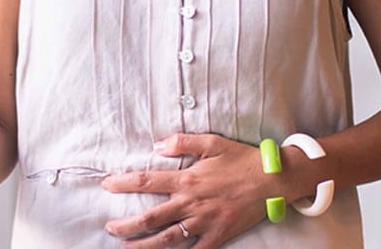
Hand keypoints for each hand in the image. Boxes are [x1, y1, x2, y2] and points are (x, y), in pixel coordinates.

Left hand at [100, 134, 299, 247]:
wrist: (274, 181)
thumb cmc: (243, 160)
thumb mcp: (213, 142)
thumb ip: (183, 142)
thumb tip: (157, 145)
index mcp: (187, 179)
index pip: (146, 181)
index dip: (123, 183)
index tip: (107, 184)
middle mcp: (191, 203)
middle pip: (150, 218)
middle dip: (126, 225)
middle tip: (110, 227)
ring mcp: (204, 222)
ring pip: (167, 239)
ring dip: (144, 244)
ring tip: (126, 247)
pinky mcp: (217, 235)